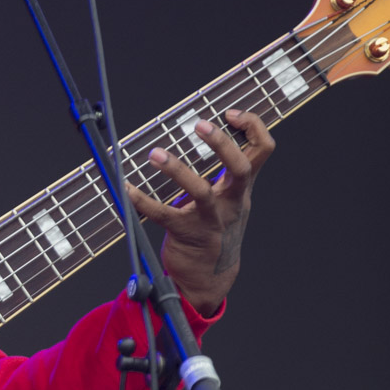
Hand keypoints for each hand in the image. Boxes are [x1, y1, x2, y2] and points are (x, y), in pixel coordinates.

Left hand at [125, 108, 273, 315]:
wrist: (209, 276)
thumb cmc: (215, 229)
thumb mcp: (230, 199)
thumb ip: (226, 172)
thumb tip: (213, 130)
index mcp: (242, 188)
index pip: (263, 150)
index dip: (253, 126)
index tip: (230, 113)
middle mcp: (232, 202)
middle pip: (240, 168)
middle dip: (222, 144)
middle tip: (200, 124)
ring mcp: (211, 220)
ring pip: (200, 192)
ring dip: (176, 170)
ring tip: (154, 154)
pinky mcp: (186, 234)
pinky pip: (163, 215)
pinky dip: (142, 201)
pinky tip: (126, 189)